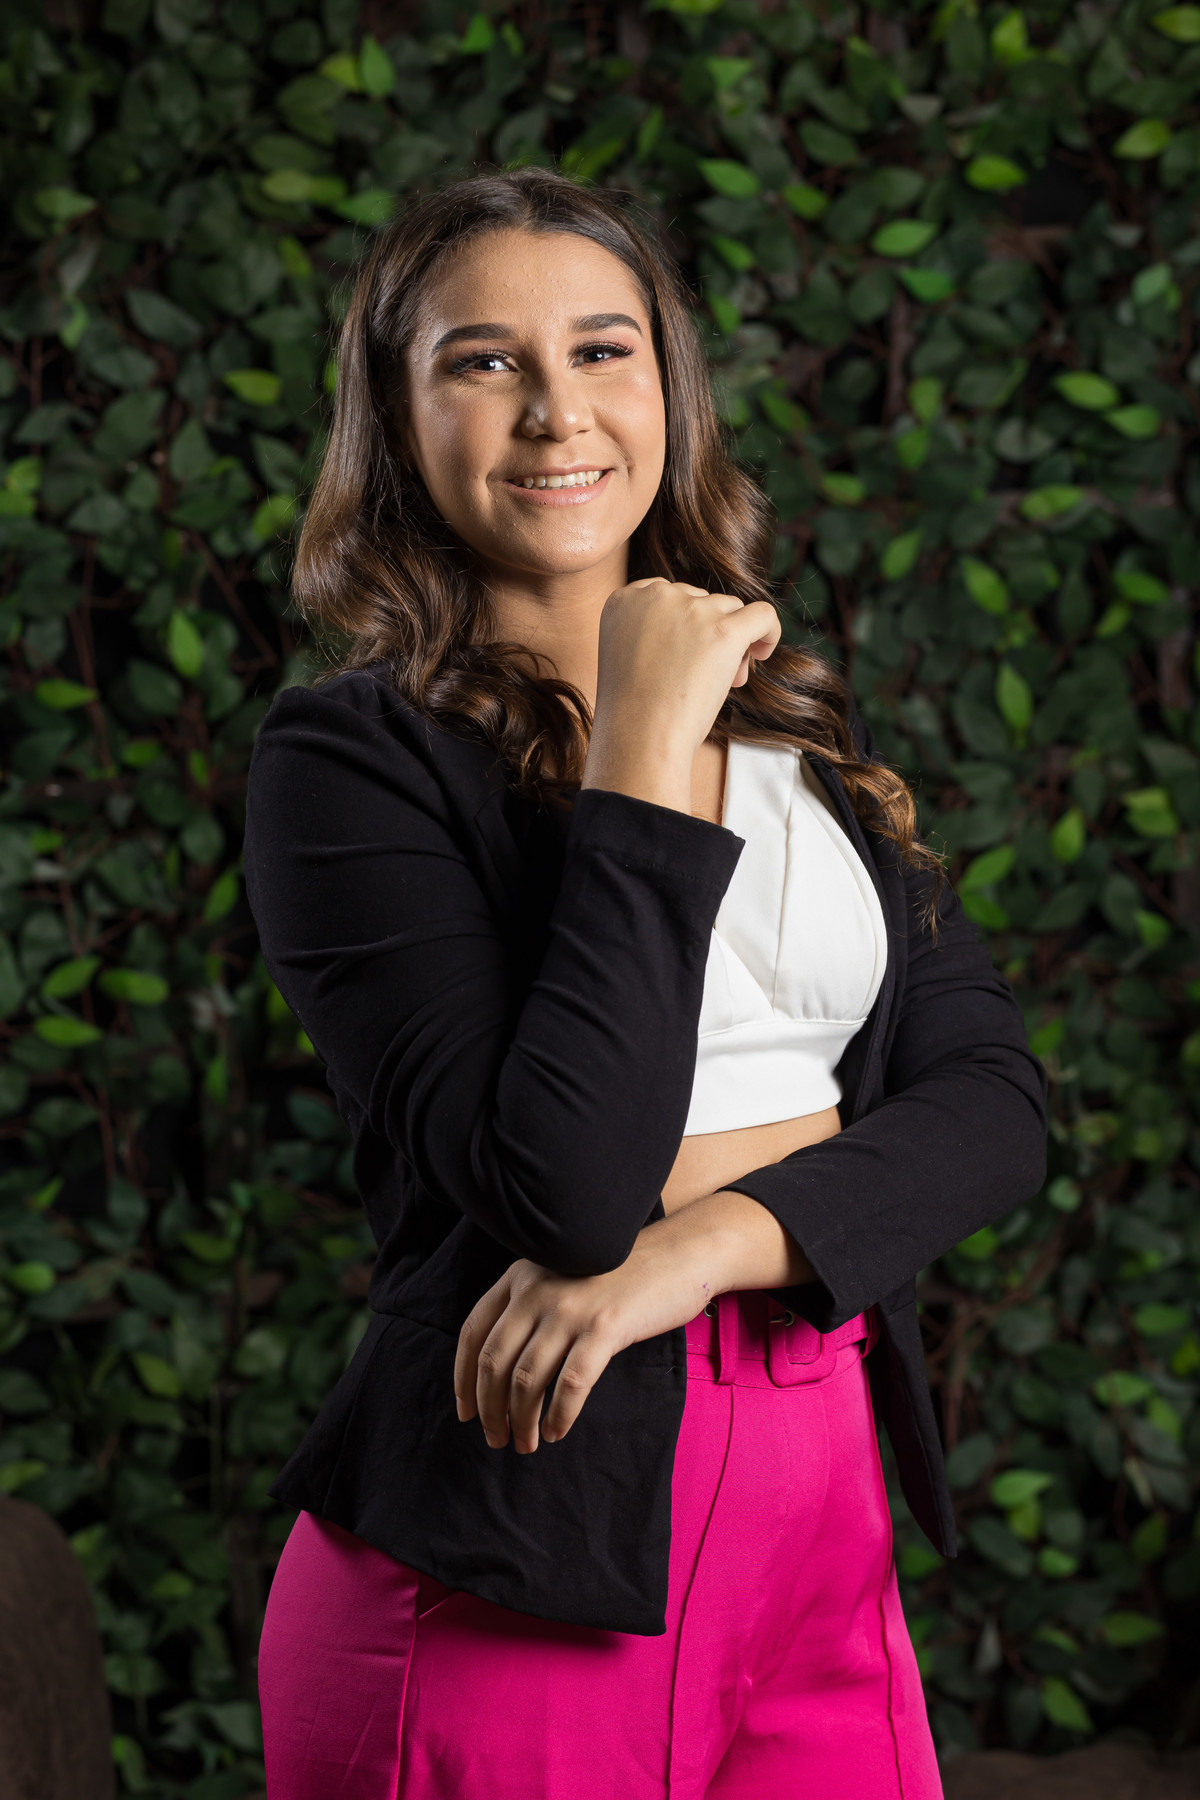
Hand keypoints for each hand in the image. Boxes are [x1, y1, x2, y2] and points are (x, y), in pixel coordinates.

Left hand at [454, 1227, 711, 1454]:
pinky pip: (570, 1383)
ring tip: (526, 1444)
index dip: (463, 1379)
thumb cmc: (622, 1274)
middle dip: (489, 1409)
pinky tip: (557, 1431)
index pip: (472, 1332)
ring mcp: (570, 1307)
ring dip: (521, 1420)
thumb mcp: (562, 1277)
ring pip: (526, 1378)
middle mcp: (536, 1288)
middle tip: (496, 1438)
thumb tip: (502, 1370)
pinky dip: (559, 1414)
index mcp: (520, 1275)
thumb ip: (531, 1306)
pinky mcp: (604, 1327)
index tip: (465, 1412)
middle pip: (493, 1361)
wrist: (680, 1252)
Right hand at [582, 578, 780, 811]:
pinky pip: (762, 614)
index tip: (682, 655)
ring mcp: (691, 609)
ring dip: (732, 642)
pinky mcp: (724, 630)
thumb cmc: (632, 713)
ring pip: (729, 609)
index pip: (668, 595)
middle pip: (700, 600)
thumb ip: (651, 632)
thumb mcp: (626, 657)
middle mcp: (656, 596)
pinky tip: (762, 653)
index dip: (682, 625)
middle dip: (707, 633)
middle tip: (703, 677)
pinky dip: (769, 630)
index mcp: (624, 599)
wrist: (639, 737)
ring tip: (724, 682)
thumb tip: (706, 628)